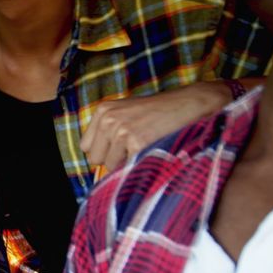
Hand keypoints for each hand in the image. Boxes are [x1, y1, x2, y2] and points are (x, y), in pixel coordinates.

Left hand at [80, 81, 230, 172]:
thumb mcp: (125, 113)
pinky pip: (127, 168)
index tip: (119, 148)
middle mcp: (108, 119)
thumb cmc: (157, 112)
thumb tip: (94, 162)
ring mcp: (122, 131)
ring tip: (144, 146)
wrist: (187, 104)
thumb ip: (107, 132)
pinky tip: (151, 150)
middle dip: (112, 159)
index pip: (86, 147)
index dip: (103, 151)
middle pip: (94, 159)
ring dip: (127, 162)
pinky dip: (139, 165)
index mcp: (103, 111)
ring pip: (110, 166)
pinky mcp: (137, 143)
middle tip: (133, 147)